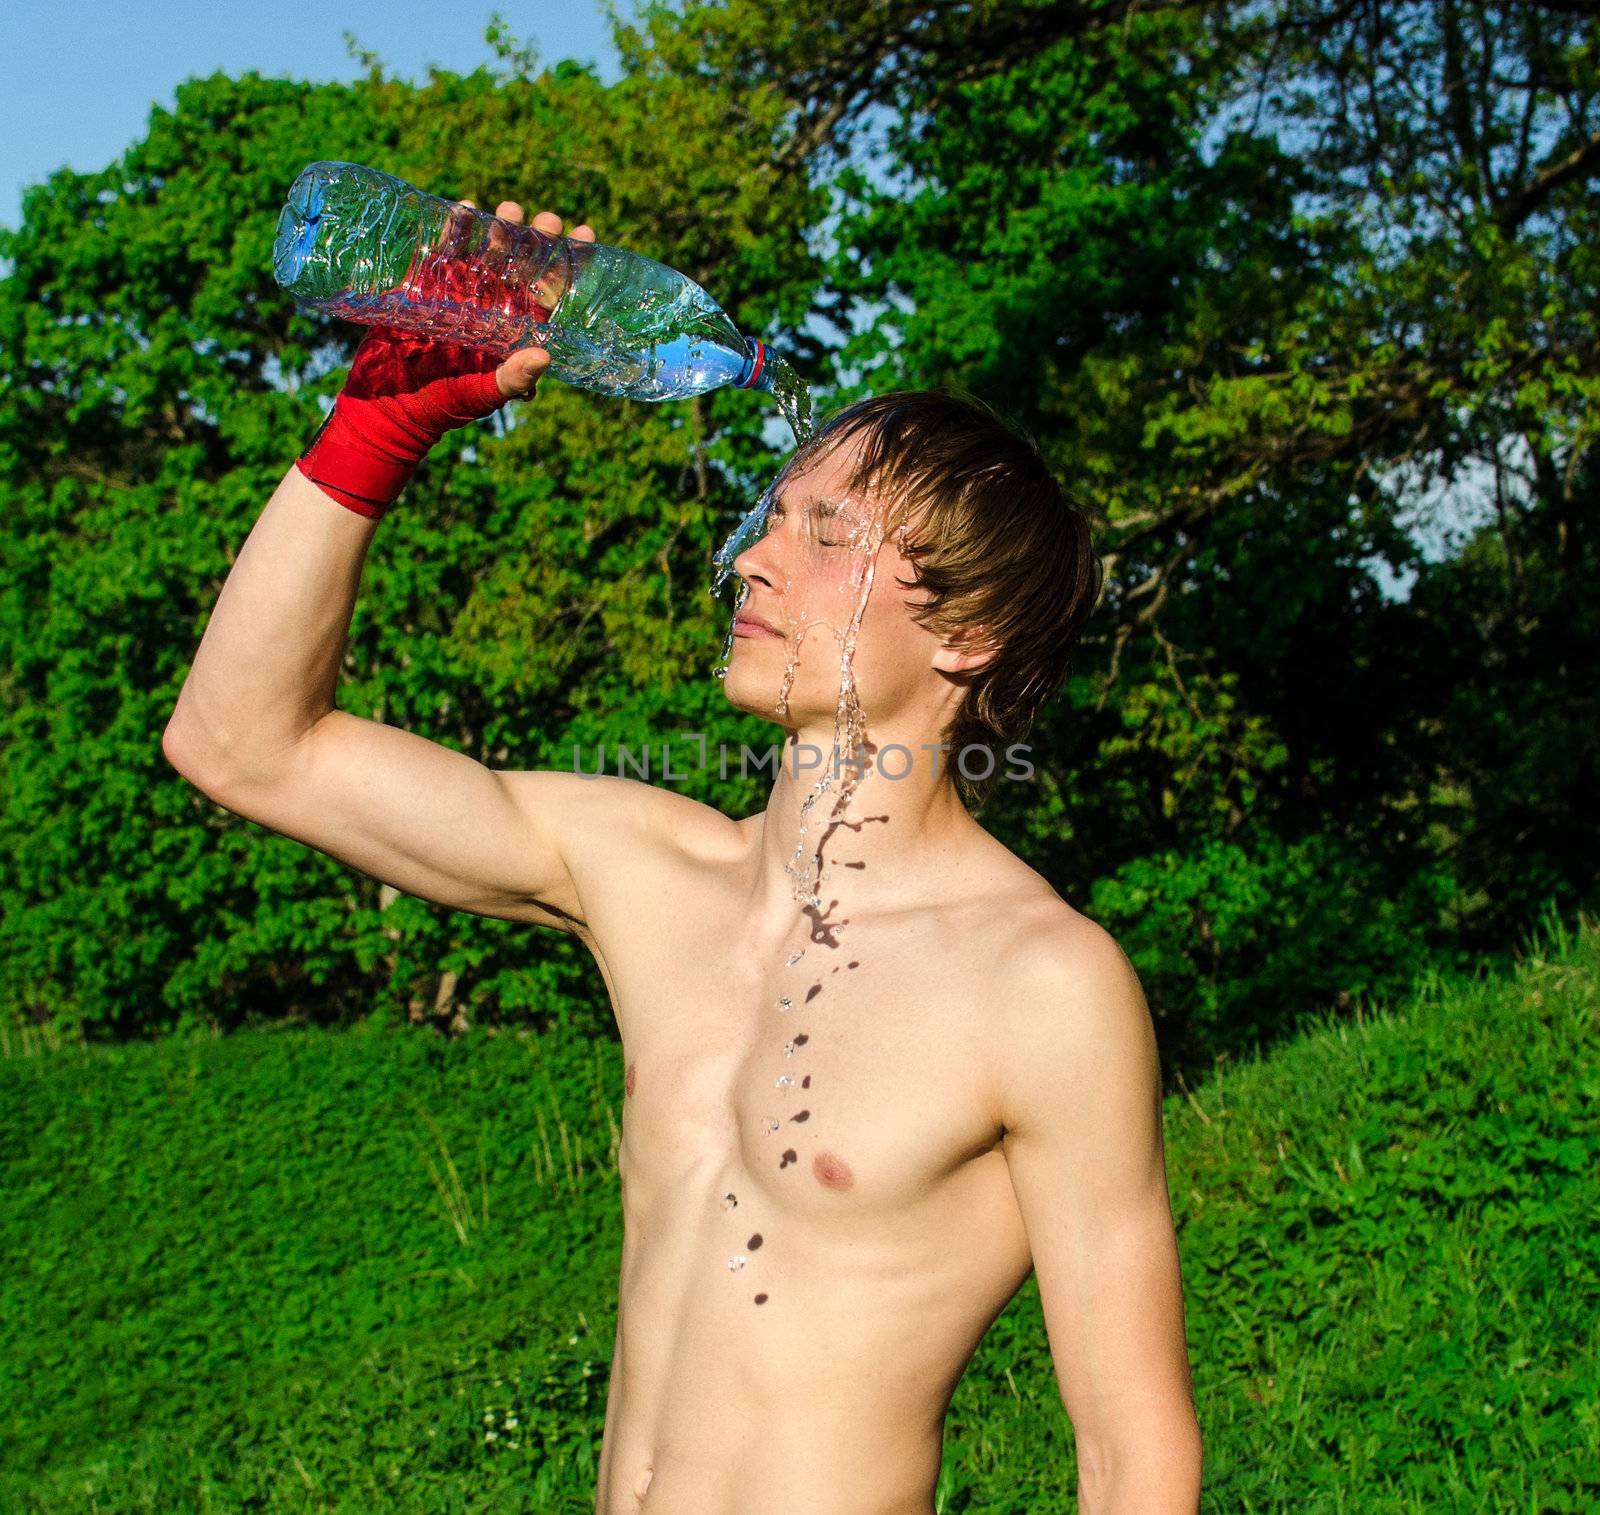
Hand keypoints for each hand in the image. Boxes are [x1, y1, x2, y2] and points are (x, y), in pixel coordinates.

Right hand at [298, 199, 595, 518]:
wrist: (392, 403)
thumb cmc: (447, 403)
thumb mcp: (484, 393)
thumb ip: (514, 378)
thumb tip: (545, 357)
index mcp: (517, 329)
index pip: (550, 292)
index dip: (569, 264)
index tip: (585, 234)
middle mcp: (495, 307)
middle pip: (524, 265)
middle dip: (538, 239)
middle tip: (548, 220)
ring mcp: (462, 292)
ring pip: (488, 253)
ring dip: (501, 230)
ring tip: (510, 210)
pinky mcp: (428, 283)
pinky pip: (444, 250)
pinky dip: (454, 230)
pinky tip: (465, 209)